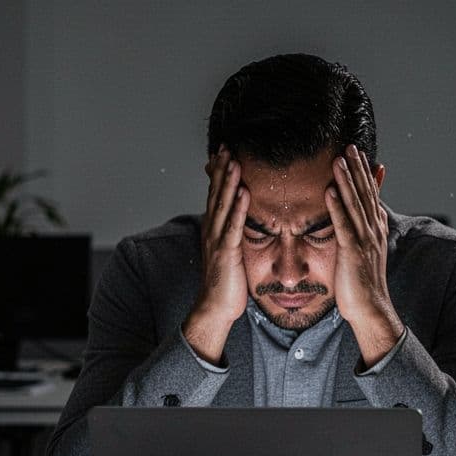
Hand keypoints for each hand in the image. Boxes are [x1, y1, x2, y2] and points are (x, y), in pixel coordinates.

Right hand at [183, 144, 249, 364]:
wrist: (215, 308)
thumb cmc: (226, 283)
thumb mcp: (230, 253)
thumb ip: (233, 235)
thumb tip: (240, 222)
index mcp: (214, 230)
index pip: (216, 196)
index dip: (219, 174)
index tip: (225, 153)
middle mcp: (212, 231)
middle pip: (216, 195)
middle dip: (222, 170)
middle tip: (227, 148)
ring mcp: (217, 241)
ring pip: (222, 206)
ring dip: (229, 183)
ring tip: (234, 161)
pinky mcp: (226, 253)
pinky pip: (233, 226)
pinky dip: (238, 208)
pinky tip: (244, 193)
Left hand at [326, 144, 403, 365]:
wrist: (370, 309)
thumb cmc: (363, 285)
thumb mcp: (367, 253)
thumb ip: (366, 232)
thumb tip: (369, 216)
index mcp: (375, 230)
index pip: (370, 196)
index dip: (365, 174)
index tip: (358, 154)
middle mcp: (372, 231)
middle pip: (365, 193)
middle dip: (357, 169)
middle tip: (350, 146)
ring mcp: (364, 240)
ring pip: (354, 204)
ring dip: (346, 180)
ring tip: (339, 159)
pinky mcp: (352, 251)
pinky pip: (343, 224)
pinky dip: (337, 205)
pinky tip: (330, 189)